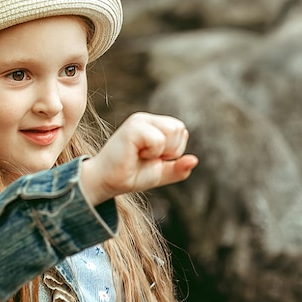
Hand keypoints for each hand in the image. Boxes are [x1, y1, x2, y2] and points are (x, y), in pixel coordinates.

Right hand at [80, 112, 197, 204]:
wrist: (107, 182)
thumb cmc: (131, 175)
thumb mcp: (160, 173)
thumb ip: (178, 168)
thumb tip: (195, 161)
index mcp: (153, 125)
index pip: (181, 130)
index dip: (173, 150)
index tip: (153, 158)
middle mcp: (146, 119)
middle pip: (179, 128)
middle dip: (170, 150)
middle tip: (148, 157)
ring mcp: (139, 121)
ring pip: (173, 130)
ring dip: (161, 150)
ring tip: (142, 155)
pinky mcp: (133, 127)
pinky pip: (159, 139)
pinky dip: (152, 152)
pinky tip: (135, 154)